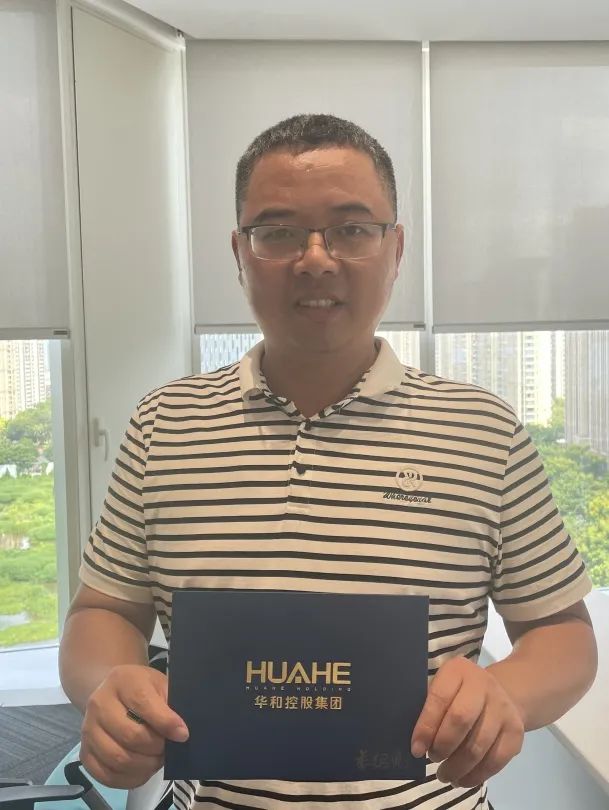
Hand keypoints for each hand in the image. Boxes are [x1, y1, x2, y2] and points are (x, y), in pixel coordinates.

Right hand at [80, 664, 188, 788]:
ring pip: (118, 759)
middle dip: (155, 747)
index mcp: (122, 680)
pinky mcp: (84, 753)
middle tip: (167, 748)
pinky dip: (130, 779)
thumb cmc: (142, 688)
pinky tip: (142, 770)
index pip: (143, 703)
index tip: (183, 734)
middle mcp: (99, 703)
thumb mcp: (159, 684)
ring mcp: (88, 729)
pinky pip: (106, 776)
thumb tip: (179, 733)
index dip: (165, 722)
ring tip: (157, 759)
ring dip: (144, 765)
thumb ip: (170, 704)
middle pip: (130, 735)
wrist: (111, 693)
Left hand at [410, 657, 523, 787]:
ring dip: (457, 767)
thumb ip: (429, 708)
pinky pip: (496, 760)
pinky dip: (475, 775)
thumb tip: (416, 744)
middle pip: (461, 720)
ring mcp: (503, 708)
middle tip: (432, 758)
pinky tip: (461, 780)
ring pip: (478, 746)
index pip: (439, 698)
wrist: (497, 692)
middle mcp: (484, 685)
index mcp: (458, 670)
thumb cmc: (457, 693)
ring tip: (444, 775)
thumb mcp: (442, 687)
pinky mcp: (516, 731)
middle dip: (442, 746)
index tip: (416, 749)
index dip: (426, 727)